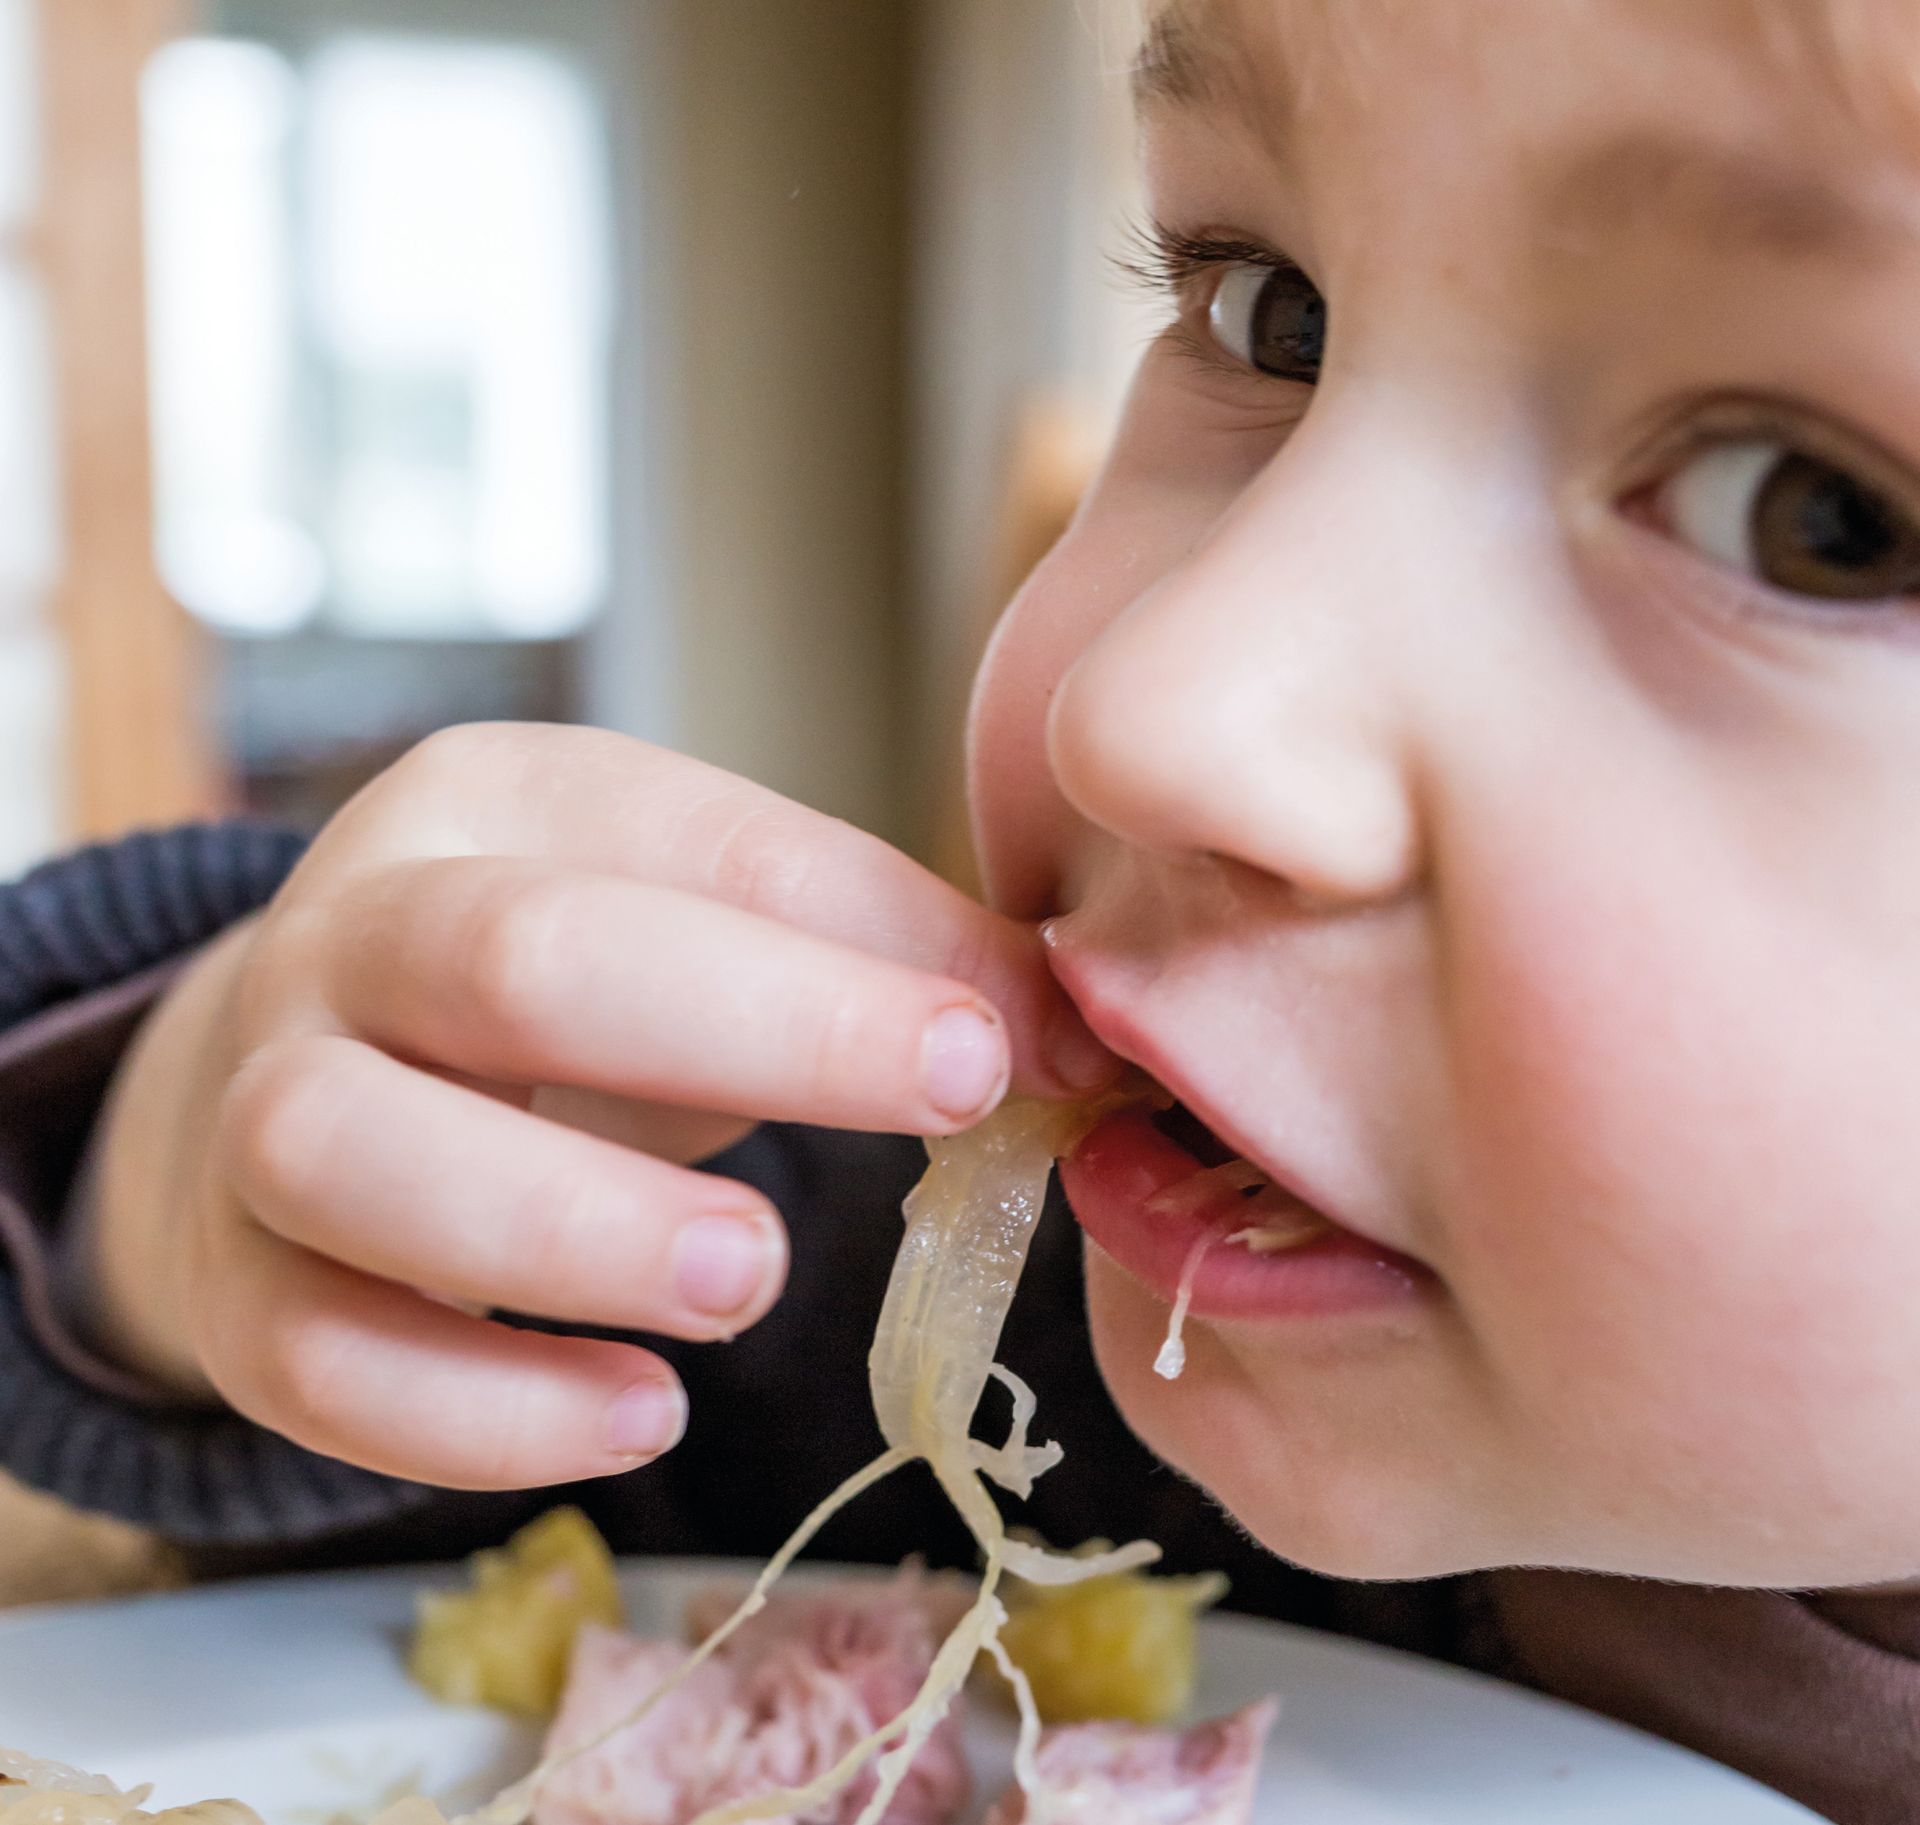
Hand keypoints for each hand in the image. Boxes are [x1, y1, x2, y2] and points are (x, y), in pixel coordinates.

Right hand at [82, 725, 1117, 1489]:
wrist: (305, 1068)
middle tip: (932, 1113)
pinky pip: (316, 1364)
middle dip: (739, 1039)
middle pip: (503, 962)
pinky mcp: (237, 1291)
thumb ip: (874, 950)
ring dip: (570, 1232)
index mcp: (492, 805)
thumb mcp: (699, 914)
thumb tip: (1071, 1036)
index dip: (838, 961)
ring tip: (744, 1285)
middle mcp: (350, 934)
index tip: (993, 1051)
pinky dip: (480, 1416)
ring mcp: (260, 1109)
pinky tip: (639, 1416)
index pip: (677, 853)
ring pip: (349, 1155)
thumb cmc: (558, 990)